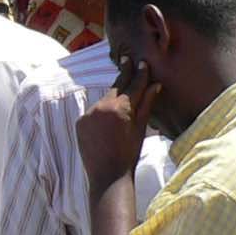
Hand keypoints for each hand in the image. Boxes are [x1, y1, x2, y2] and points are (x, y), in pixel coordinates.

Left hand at [78, 60, 161, 193]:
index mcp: (119, 108)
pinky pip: (94, 112)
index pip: (132, 86)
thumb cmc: (129, 154)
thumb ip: (146, 105)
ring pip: (105, 100)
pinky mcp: (80, 121)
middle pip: (115, 88)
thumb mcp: (141, 129)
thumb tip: (155, 85)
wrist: (107, 175)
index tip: (142, 62)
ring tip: (122, 91)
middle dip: (123, 75)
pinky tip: (109, 118)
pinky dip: (102, 112)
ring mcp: (88, 114)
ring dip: (113, 97)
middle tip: (126, 59)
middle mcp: (101, 107)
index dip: (138, 74)